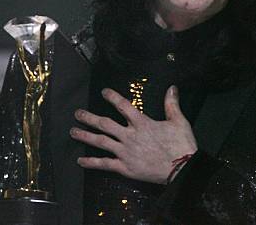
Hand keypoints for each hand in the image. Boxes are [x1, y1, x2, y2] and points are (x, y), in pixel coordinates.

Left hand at [70, 85, 197, 183]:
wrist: (182, 169)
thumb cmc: (181, 144)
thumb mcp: (179, 121)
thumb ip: (172, 104)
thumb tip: (171, 87)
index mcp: (142, 123)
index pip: (123, 106)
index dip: (113, 97)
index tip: (104, 92)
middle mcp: (130, 136)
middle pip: (105, 124)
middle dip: (89, 118)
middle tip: (77, 113)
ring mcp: (125, 153)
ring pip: (101, 142)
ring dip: (86, 136)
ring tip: (73, 132)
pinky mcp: (125, 168)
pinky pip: (105, 164)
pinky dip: (92, 162)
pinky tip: (81, 161)